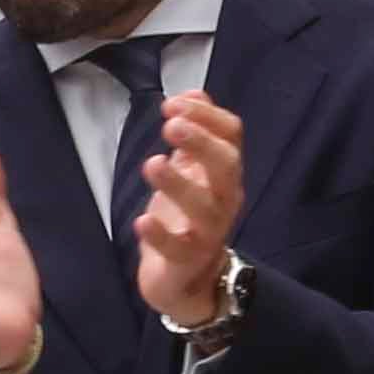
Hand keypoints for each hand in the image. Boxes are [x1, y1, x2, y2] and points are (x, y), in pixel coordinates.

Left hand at [130, 89, 245, 329]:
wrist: (188, 279)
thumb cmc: (187, 218)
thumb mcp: (191, 171)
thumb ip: (194, 134)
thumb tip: (192, 93)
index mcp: (225, 173)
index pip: (231, 136)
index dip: (206, 117)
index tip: (172, 103)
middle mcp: (224, 199)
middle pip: (226, 165)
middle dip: (201, 142)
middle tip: (170, 125)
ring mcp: (209, 231)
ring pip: (204, 206)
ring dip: (178, 183)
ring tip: (152, 163)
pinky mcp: (186, 260)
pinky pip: (178, 248)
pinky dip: (161, 235)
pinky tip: (142, 221)